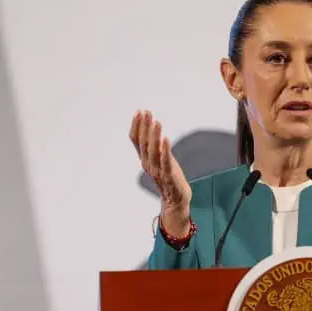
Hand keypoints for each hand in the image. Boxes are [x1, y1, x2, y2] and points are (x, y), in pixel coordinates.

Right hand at [129, 111, 191, 236]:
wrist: (175, 199)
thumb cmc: (168, 176)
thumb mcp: (158, 158)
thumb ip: (153, 146)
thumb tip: (151, 126)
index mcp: (144, 159)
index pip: (135, 140)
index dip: (136, 126)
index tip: (139, 111)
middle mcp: (147, 164)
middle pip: (143, 143)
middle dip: (144, 126)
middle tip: (146, 112)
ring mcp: (157, 171)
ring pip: (153, 151)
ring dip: (154, 136)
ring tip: (156, 122)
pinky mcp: (169, 176)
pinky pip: (165, 162)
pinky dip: (165, 150)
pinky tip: (166, 139)